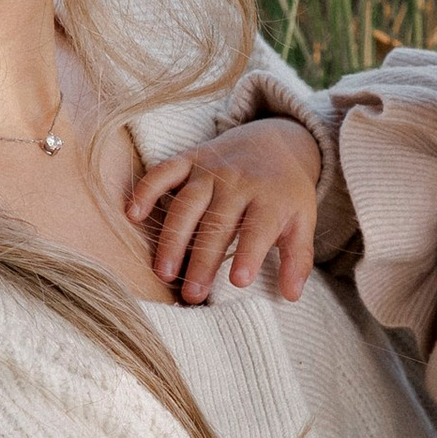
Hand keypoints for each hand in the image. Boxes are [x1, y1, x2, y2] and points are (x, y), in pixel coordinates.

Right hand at [126, 119, 321, 305]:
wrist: (276, 141)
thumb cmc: (286, 193)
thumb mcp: (303, 221)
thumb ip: (298, 258)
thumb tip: (291, 296)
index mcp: (270, 198)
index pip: (258, 228)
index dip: (249, 254)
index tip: (238, 281)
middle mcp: (238, 182)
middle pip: (217, 224)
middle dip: (203, 260)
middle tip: (193, 294)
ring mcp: (211, 170)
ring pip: (187, 205)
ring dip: (173, 238)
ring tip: (164, 272)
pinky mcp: (189, 159)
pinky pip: (164, 172)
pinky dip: (146, 190)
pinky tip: (133, 214)